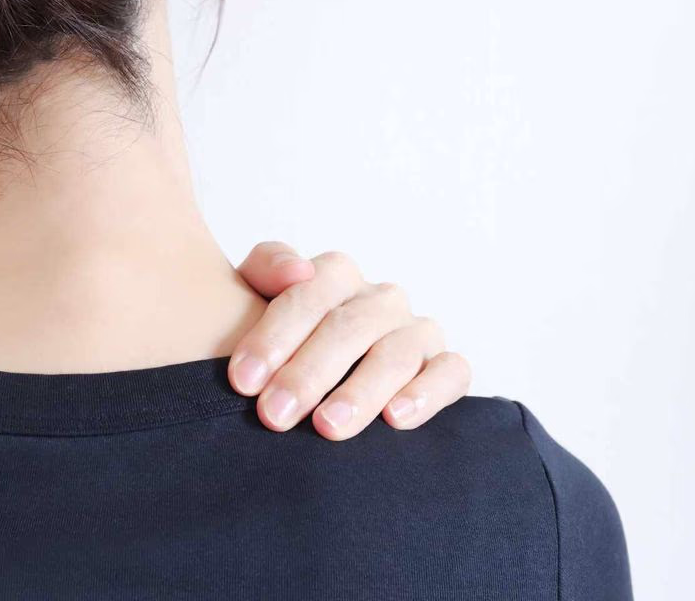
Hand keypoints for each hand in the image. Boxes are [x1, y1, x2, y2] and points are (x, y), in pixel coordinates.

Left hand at [231, 241, 470, 439]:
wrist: (309, 370)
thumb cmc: (281, 336)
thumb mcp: (254, 295)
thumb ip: (266, 268)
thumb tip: (297, 270)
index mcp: (337, 274)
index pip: (308, 294)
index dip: (274, 336)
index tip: (243, 381)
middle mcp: (380, 299)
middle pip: (348, 328)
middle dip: (308, 374)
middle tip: (274, 414)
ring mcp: (416, 331)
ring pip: (396, 355)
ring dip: (360, 392)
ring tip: (327, 426)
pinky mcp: (445, 364)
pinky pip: (451, 373)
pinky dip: (427, 393)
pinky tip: (396, 418)